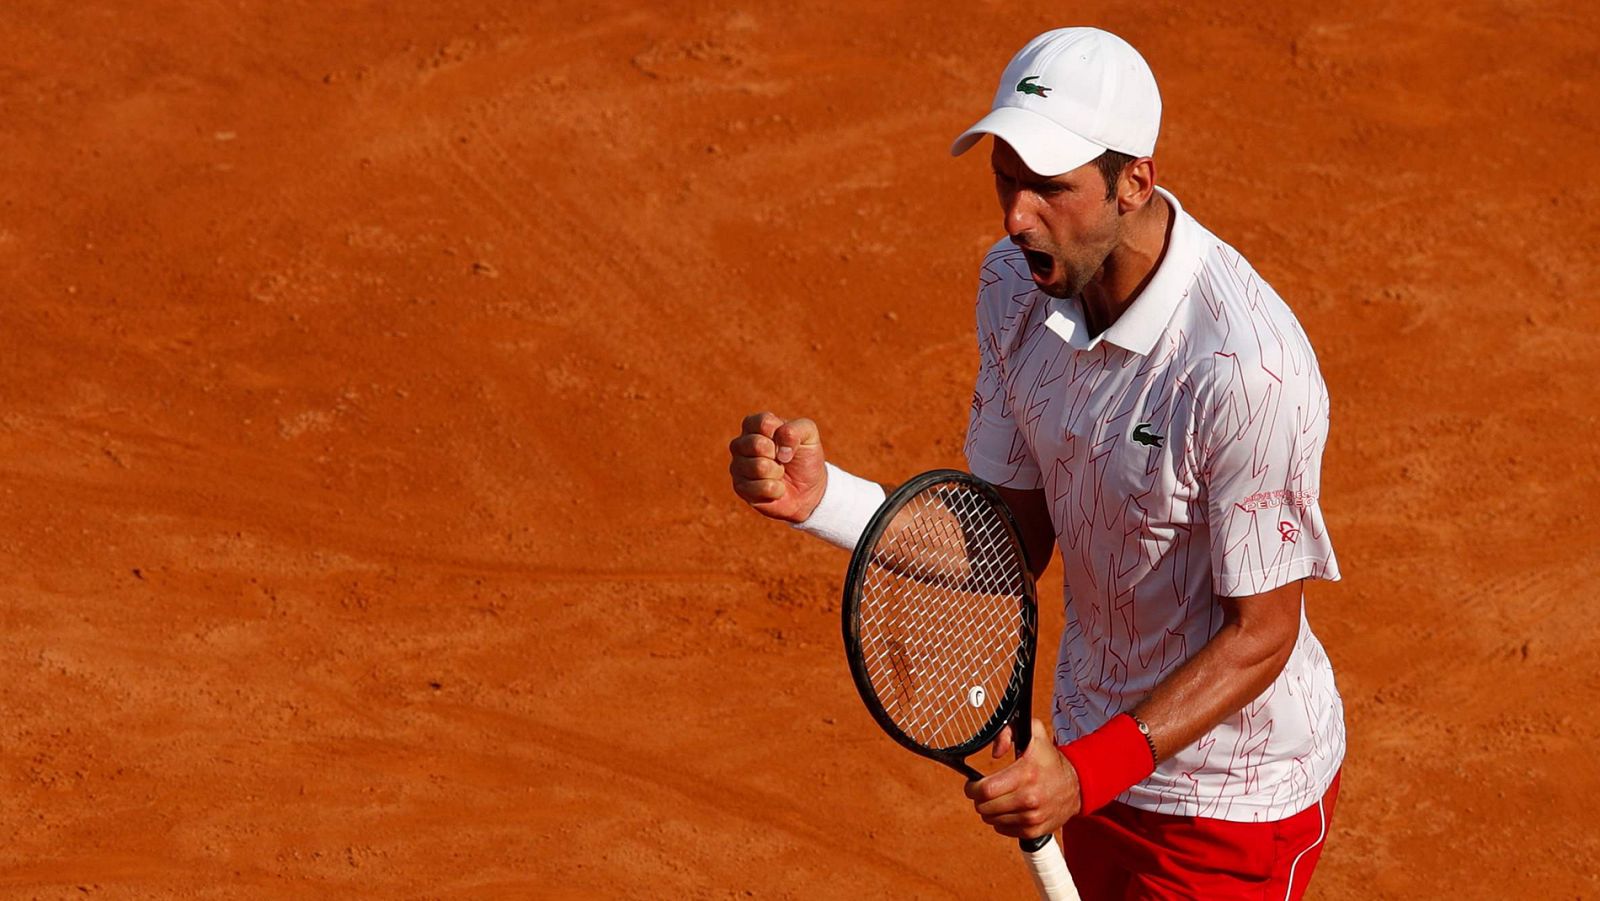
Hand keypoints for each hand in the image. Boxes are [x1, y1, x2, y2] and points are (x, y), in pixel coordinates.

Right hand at [728, 412, 826, 522]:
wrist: (807, 490)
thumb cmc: (804, 457)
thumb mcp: (809, 435)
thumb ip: (796, 429)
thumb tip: (779, 449)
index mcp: (754, 425)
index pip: (763, 423)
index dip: (782, 435)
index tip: (788, 441)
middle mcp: (740, 443)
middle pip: (757, 444)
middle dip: (778, 455)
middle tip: (783, 459)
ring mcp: (738, 466)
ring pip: (759, 467)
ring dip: (778, 472)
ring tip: (779, 473)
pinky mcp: (740, 488)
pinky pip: (760, 488)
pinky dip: (776, 489)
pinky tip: (776, 487)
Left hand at [963, 718, 1081, 839]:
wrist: (1076, 786)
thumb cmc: (1049, 759)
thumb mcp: (1033, 733)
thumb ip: (1008, 731)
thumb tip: (995, 752)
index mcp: (1026, 774)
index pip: (985, 790)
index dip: (972, 788)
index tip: (972, 784)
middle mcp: (1029, 799)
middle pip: (985, 807)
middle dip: (978, 799)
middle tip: (984, 791)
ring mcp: (1032, 818)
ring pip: (992, 820)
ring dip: (989, 810)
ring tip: (998, 799)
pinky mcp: (1034, 831)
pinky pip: (1003, 830)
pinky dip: (1000, 821)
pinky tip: (1008, 810)